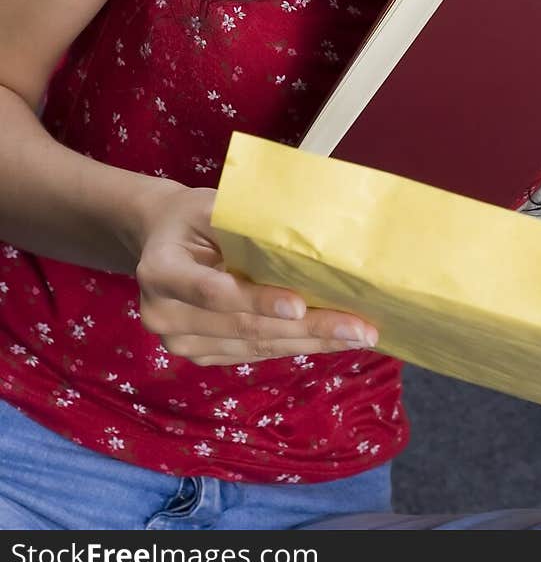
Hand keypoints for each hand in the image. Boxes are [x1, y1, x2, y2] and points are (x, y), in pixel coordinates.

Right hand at [134, 183, 378, 364]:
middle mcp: (163, 314)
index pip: (215, 292)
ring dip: (309, 343)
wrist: (161, 239)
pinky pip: (252, 353)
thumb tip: (303, 236)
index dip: (258, 300)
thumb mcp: (211, 206)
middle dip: (306, 329)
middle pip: (243, 326)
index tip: (301, 305)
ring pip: (254, 345)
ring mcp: (180, 341)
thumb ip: (244, 225)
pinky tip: (329, 340)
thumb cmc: (193, 216)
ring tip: (356, 336)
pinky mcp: (200, 354)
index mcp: (161, 271)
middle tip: (358, 329)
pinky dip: (293, 346)